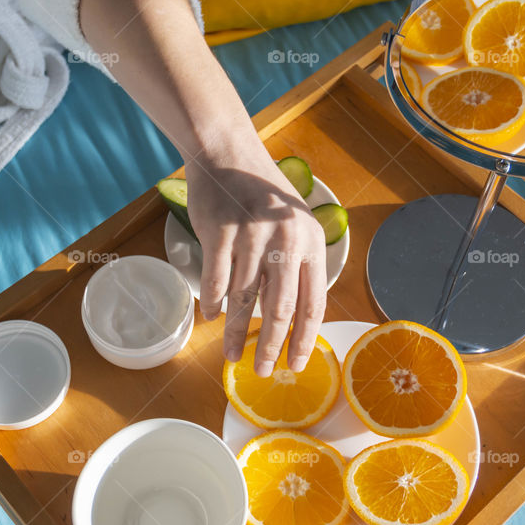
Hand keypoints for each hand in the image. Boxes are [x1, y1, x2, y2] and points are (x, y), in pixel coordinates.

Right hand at [185, 137, 326, 376]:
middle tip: (263, 371)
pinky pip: (215, 281)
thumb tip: (291, 317)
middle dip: (270, 347)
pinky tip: (211, 318)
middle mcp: (286, 241)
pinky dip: (212, 305)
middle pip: (280, 309)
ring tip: (230, 355)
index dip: (304, 339)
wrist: (229, 154)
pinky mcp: (220, 232)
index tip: (295, 364)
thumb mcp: (296, 224)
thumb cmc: (263, 194)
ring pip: (243, 300)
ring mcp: (252, 236)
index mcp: (312, 243)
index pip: (313, 304)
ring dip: (235, 333)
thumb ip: (299, 264)